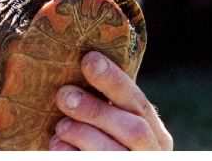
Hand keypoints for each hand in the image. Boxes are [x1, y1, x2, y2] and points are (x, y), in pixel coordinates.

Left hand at [49, 51, 172, 150]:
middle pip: (133, 128)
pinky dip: (72, 154)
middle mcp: (151, 151)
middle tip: (64, 95)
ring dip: (82, 134)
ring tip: (60, 126)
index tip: (89, 59)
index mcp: (154, 130)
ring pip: (113, 152)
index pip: (138, 101)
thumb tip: (82, 60)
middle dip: (96, 110)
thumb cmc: (103, 140)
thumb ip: (106, 101)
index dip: (114, 80)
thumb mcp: (113, 121)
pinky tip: (57, 146)